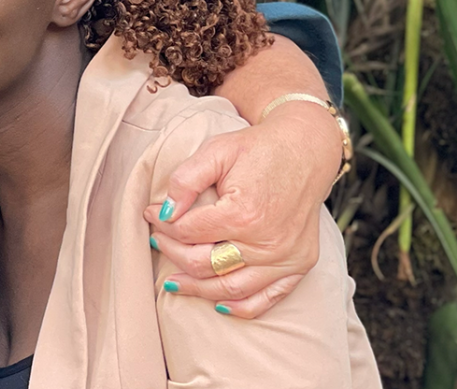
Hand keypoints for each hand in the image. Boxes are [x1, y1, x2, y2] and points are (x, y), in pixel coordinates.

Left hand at [145, 101, 340, 317]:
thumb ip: (185, 180)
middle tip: (157, 243)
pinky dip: (243, 307)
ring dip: (197, 289)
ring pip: (230, 288)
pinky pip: (268, 297)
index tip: (152, 215)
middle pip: (204, 264)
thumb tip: (162, 212)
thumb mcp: (216, 151)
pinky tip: (220, 305)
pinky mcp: (299, 263)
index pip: (188, 232)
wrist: (305, 150)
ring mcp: (285, 257)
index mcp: (242, 213)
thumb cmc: (257, 150)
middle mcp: (266, 241)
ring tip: (174, 283)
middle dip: (173, 254)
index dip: (163, 226)